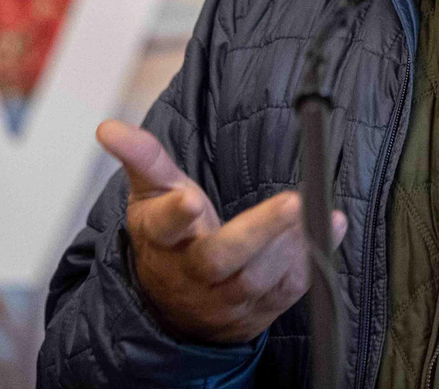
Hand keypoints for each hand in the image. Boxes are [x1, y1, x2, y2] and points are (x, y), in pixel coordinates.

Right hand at [96, 119, 345, 344]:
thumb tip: (109, 128)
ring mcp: (224, 297)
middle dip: (258, 231)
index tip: (191, 200)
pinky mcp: (256, 310)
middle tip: (293, 201)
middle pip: (220, 258)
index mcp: (163, 238)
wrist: (174, 306)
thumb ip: (142, 158)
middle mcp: (192, 271)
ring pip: (256, 278)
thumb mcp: (152, 194)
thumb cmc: (171, 237)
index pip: (165, 227)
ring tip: (312, 210)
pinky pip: (286, 291)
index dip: (176, 214)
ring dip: (288, 245)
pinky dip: (311, 261)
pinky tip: (329, 227)